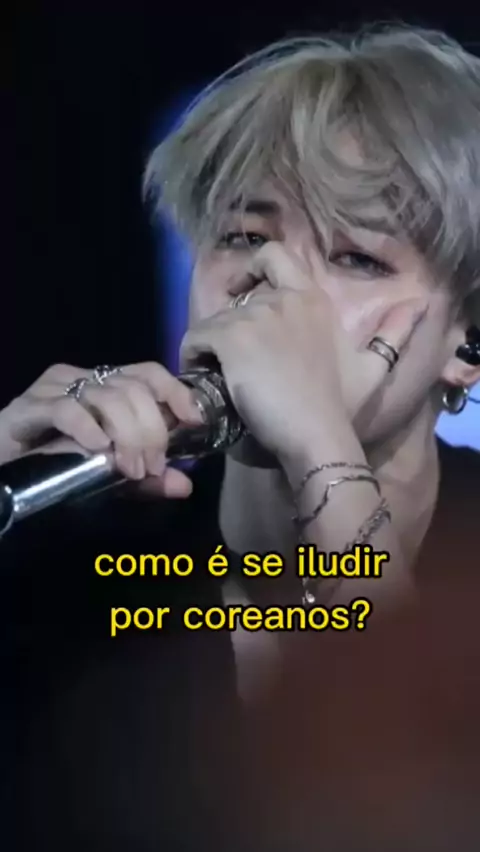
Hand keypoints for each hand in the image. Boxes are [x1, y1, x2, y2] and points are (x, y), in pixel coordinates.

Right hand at [0, 362, 202, 497]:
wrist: (0, 472)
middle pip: (132, 388)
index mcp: (104, 385)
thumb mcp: (109, 475)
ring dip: (127, 435)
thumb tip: (184, 485)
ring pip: (106, 396)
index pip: (148, 372)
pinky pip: (66, 409)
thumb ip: (146, 479)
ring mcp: (53, 389)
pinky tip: (98, 448)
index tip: (193, 421)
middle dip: (152, 429)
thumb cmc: (53, 467)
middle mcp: (81, 378)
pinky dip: (88, 428)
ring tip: (130, 468)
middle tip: (152, 466)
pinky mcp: (28, 407)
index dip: (175, 392)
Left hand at [181, 243, 427, 460]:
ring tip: (215, 378)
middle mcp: (284, 300)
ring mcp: (256, 317)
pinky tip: (203, 378)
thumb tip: (422, 304)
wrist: (318, 434)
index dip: (252, 268)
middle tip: (228, 357)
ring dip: (210, 347)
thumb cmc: (342, 407)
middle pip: (238, 298)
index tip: (242, 292)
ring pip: (215, 322)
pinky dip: (193, 356)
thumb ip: (393, 334)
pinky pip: (196, 338)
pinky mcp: (232, 339)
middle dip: (230, 325)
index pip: (274, 256)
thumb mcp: (373, 369)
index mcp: (313, 299)